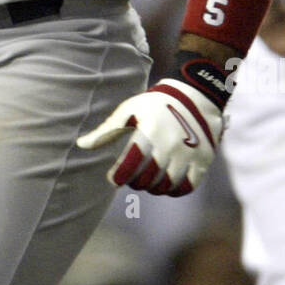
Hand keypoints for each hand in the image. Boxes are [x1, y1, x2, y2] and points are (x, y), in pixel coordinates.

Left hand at [76, 59, 228, 196]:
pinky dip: (173, 189)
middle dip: (134, 182)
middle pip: (147, 179)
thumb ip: (107, 130)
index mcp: (149, 131)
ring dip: (153, 187)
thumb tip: (82, 145)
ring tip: (147, 179)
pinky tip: (165, 182)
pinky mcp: (203, 160)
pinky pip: (186, 186)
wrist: (196, 95)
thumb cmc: (155, 103)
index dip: (118, 176)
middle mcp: (170, 144)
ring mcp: (189, 154)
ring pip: (166, 185)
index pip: (130, 164)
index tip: (114, 178)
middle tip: (131, 176)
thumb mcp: (130, 110)